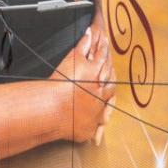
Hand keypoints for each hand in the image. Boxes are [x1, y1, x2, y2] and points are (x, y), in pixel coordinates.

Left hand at [51, 27, 115, 143]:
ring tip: (104, 37)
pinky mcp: (77, 61)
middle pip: (109, 69)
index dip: (110, 83)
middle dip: (109, 61)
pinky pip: (84, 46)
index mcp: (104, 99)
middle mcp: (101, 82)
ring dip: (102, 46)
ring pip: (100, 55)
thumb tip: (96, 137)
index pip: (111, 88)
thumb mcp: (86, 133)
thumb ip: (93, 131)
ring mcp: (90, 70)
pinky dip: (87, 37)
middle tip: (110, 52)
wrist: (55, 113)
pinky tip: (89, 31)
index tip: (110, 80)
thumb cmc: (69, 124)